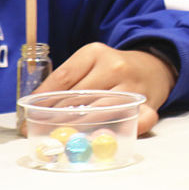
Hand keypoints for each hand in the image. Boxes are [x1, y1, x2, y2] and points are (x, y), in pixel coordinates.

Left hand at [36, 43, 175, 134]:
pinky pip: (137, 120)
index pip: (63, 77)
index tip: (32, 113)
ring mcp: (133, 86)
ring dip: (80, 125)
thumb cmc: (114, 69)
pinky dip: (121, 130)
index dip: (44, 99)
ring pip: (100, 109)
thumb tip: (36, 106)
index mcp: (95, 53)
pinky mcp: (149, 104)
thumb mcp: (90, 62)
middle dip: (58, 116)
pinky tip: (105, 136)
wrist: (155, 66)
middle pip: (79, 96)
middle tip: (45, 129)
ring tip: (66, 135)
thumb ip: (68, 80)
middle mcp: (115, 66)